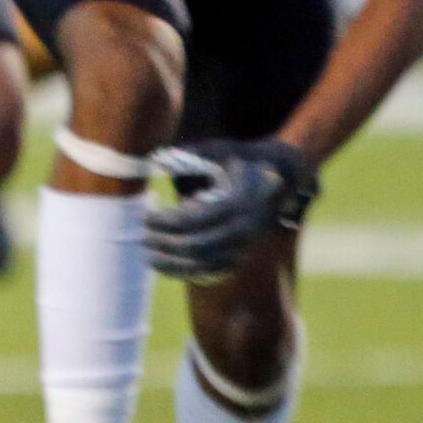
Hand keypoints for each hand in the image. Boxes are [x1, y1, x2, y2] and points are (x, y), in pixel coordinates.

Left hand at [143, 137, 318, 283]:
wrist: (280, 175)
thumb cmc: (242, 159)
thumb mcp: (222, 150)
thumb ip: (195, 154)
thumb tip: (160, 160)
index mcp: (237, 203)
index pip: (194, 220)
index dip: (166, 221)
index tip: (146, 217)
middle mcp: (244, 228)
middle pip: (197, 245)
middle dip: (165, 243)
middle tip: (142, 236)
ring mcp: (246, 245)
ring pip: (205, 265)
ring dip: (174, 264)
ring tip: (149, 257)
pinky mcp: (244, 255)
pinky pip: (215, 272)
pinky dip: (189, 273)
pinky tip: (168, 267)